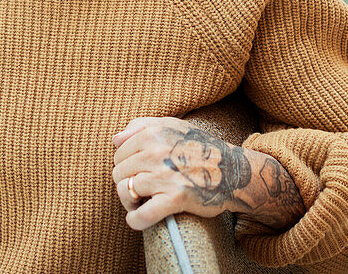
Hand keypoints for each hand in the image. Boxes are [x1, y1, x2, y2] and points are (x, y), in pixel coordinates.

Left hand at [111, 116, 304, 231]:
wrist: (232, 170)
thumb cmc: (199, 149)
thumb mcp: (173, 126)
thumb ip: (141, 126)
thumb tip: (115, 140)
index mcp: (153, 133)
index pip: (118, 153)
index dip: (125, 166)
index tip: (138, 173)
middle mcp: (156, 151)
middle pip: (118, 173)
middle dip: (127, 184)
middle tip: (142, 190)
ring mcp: (165, 175)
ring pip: (125, 191)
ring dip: (130, 202)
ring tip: (142, 203)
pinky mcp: (175, 198)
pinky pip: (141, 215)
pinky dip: (136, 220)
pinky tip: (138, 218)